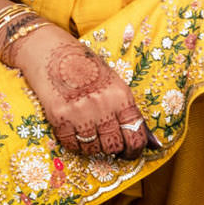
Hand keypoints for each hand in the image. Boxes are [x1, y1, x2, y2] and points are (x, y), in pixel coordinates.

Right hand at [10, 25, 149, 157]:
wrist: (50, 51)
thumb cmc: (85, 67)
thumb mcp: (113, 83)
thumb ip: (128, 111)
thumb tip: (153, 143)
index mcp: (121, 96)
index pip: (136, 135)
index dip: (135, 150)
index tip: (131, 152)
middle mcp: (102, 106)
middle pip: (114, 146)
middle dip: (114, 149)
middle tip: (109, 143)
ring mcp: (79, 112)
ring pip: (93, 148)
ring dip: (94, 146)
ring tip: (90, 133)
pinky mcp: (59, 117)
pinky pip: (72, 144)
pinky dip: (75, 144)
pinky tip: (75, 131)